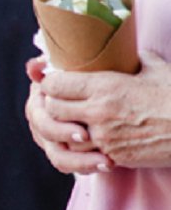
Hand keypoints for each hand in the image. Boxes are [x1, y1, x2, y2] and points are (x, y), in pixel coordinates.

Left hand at [32, 56, 170, 169]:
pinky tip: (94, 140)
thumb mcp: (157, 70)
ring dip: (66, 129)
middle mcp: (99, 112)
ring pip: (64, 135)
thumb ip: (138, 60)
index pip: (56, 84)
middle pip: (53, 109)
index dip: (51, 83)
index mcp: (105, 86)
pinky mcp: (112, 156)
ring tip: (76, 123)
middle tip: (62, 102)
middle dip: (53, 105)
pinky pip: (85, 154)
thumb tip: (133, 53)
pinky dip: (85, 147)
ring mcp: (104, 137)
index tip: (55, 82)